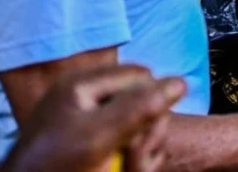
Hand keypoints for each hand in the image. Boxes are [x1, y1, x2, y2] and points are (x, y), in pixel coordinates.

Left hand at [0, 64, 185, 171]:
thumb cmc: (57, 169)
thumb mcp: (98, 136)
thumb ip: (139, 107)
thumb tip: (180, 82)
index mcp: (83, 84)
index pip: (141, 77)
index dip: (151, 103)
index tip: (140, 135)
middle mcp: (89, 100)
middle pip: (145, 101)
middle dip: (146, 133)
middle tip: (133, 161)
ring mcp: (94, 125)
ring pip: (144, 126)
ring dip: (145, 152)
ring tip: (130, 170)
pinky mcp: (99, 147)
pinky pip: (134, 144)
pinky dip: (137, 161)